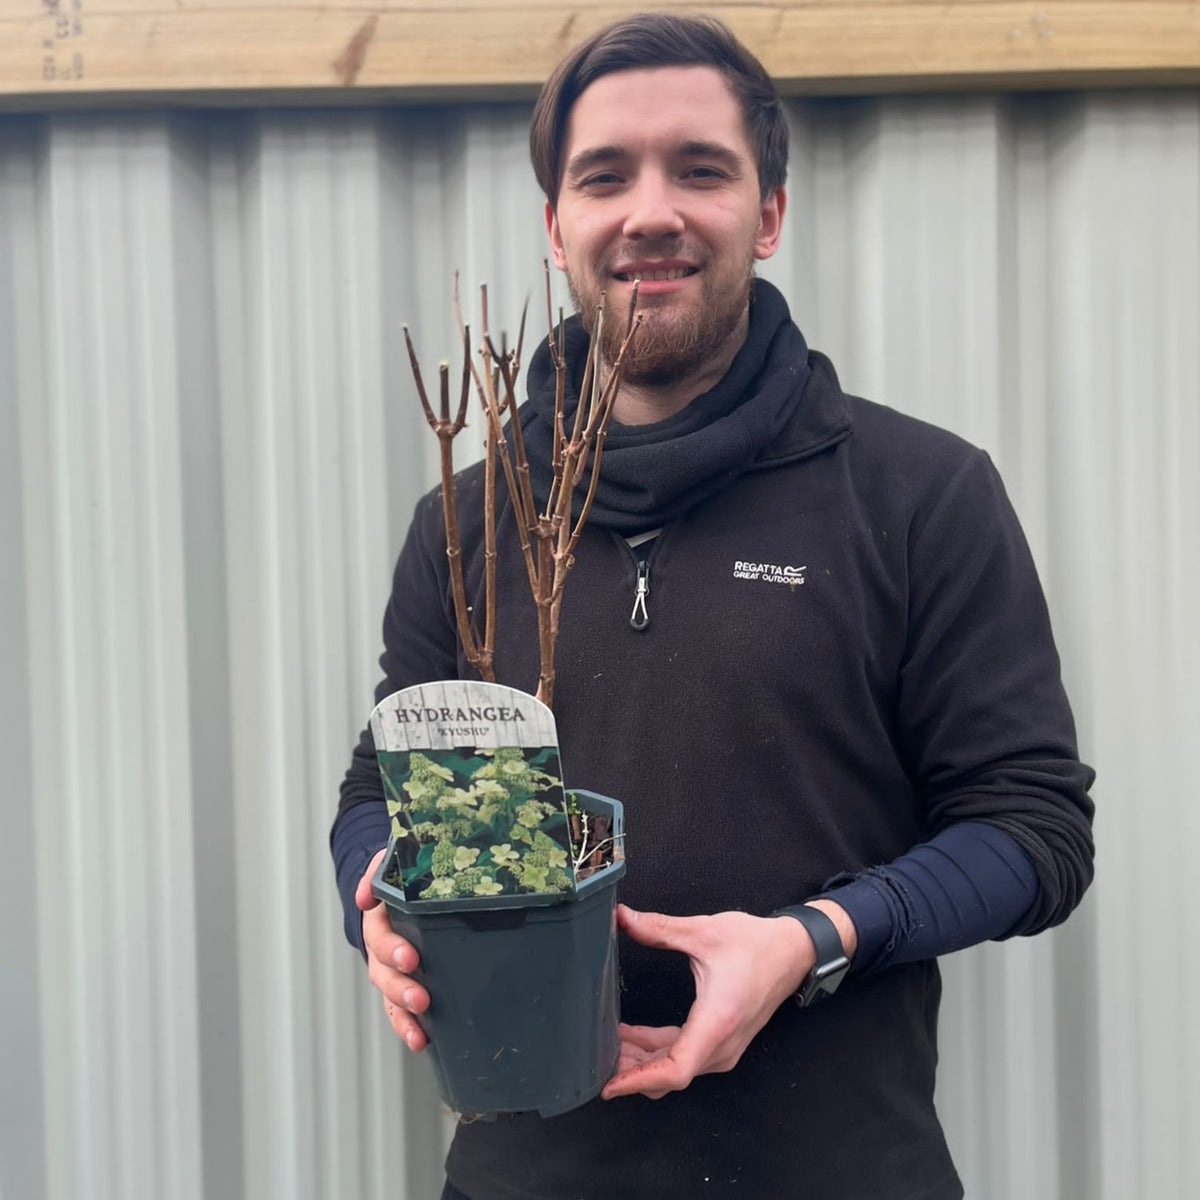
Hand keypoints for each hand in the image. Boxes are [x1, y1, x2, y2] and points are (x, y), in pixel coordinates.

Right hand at [356, 848, 430, 1050]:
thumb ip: (380, 870)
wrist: (406, 887)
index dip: (391, 948)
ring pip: (390, 997)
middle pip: (382, 973)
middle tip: (420, 997)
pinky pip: (402, 1009)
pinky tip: (422, 1041)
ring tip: (420, 1030)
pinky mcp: (407, 982)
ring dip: (403, 1014)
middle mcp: (382, 948)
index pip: (379, 935)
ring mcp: (392, 969)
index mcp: (380, 918)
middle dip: (400, 987)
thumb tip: (365, 896)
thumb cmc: (404, 874)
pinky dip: (408, 1026)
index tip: (410, 958)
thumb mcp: (393, 862)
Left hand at [601, 903, 852, 1100]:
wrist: (792, 953)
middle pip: (670, 1076)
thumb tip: (622, 916)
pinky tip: (632, 1040)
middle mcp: (721, 1045)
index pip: (675, 1069)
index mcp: (717, 1021)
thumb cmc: (753, 943)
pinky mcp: (722, 1043)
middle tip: (592, 1059)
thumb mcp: (703, 931)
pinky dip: (657, 1054)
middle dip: (630, 1070)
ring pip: (676, 1070)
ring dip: (642, 1063)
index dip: (639, 1080)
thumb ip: (659, 928)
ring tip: (605, 1047)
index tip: (610, 1084)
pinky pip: (685, 1058)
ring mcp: (724, 1049)